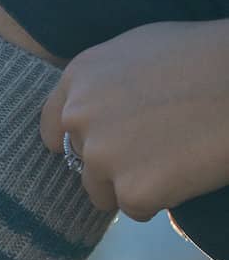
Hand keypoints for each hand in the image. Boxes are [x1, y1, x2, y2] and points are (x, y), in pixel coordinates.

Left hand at [39, 18, 228, 219]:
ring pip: (103, 192)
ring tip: (174, 157)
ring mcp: (102, 156)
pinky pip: (136, 209)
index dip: (83, 140)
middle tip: (159, 146)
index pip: (55, 128)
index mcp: (78, 78)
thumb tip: (95, 108)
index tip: (105, 146)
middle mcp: (79, 117)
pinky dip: (161, 199)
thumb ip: (104, 82)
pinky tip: (186, 170)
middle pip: (82, 162)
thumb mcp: (138, 50)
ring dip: (133, 184)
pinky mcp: (131, 190)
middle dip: (115, 161)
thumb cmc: (204, 56)